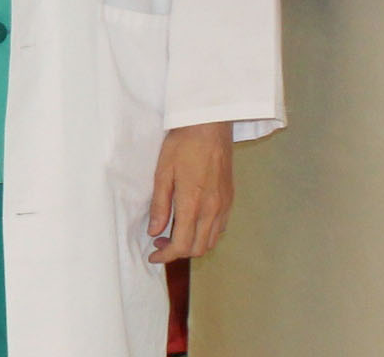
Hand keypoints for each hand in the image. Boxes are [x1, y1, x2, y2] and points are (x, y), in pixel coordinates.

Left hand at [147, 122, 233, 262]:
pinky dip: (205, 234)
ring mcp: (224, 205)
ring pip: (211, 241)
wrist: (210, 127)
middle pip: (198, 248)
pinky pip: (220, 228)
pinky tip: (191, 223)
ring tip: (173, 234)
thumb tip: (155, 232)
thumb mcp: (162, 173)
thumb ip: (159, 205)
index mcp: (193, 204)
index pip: (182, 244)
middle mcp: (213, 210)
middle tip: (159, 244)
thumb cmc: (182, 146)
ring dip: (192, 245)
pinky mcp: (230, 199)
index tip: (153, 257)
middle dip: (178, 253)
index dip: (166, 256)